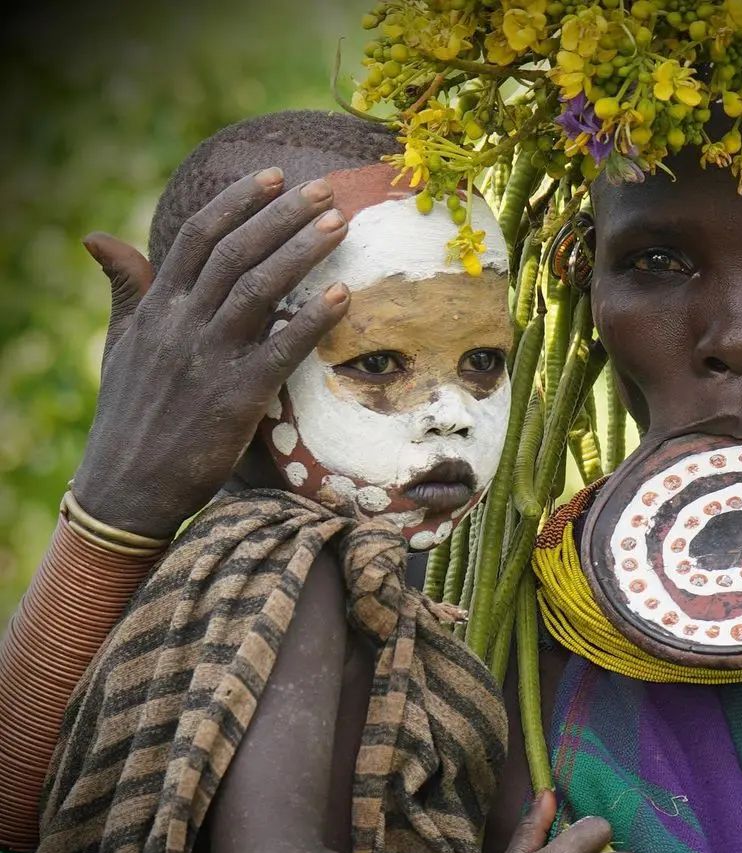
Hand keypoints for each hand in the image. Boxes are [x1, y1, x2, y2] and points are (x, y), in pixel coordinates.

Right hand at [73, 168, 350, 537]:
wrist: (126, 489)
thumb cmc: (128, 417)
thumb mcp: (119, 347)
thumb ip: (125, 291)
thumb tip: (100, 237)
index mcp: (155, 309)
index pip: (197, 237)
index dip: (238, 202)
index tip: (274, 177)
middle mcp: (181, 324)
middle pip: (235, 252)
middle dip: (282, 215)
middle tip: (325, 188)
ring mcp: (209, 359)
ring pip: (258, 289)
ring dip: (301, 251)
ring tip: (339, 224)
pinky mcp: (236, 398)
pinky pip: (279, 351)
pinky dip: (310, 322)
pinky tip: (342, 298)